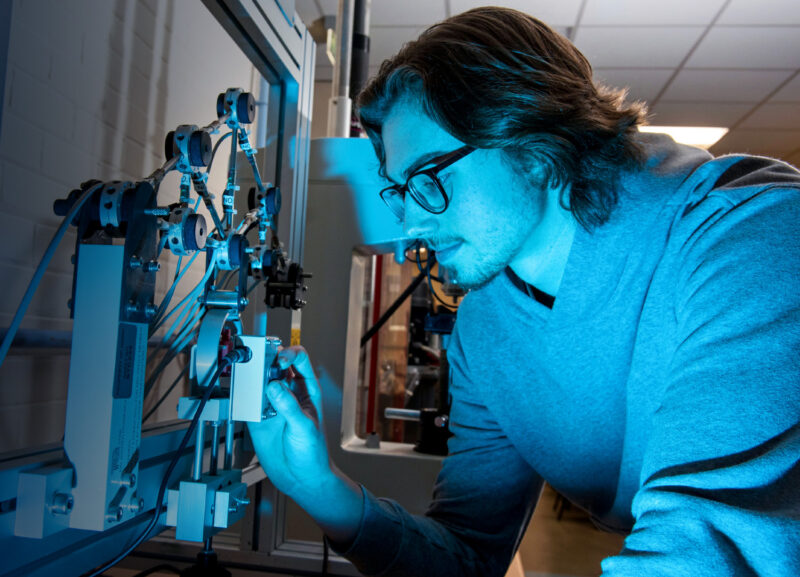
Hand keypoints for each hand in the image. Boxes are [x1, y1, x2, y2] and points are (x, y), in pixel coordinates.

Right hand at [247, 346, 362, 543]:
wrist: (301, 479)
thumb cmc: (313, 453)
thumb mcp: (305, 428)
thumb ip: (290, 407)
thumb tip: (274, 387)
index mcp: (307, 389)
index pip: (298, 359)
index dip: (288, 354)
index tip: (278, 362)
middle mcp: (288, 393)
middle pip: (274, 365)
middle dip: (265, 361)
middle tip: (257, 366)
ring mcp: (272, 405)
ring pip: (258, 381)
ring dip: (252, 379)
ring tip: (249, 384)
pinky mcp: (257, 418)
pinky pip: (247, 401)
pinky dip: (242, 398)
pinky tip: (244, 401)